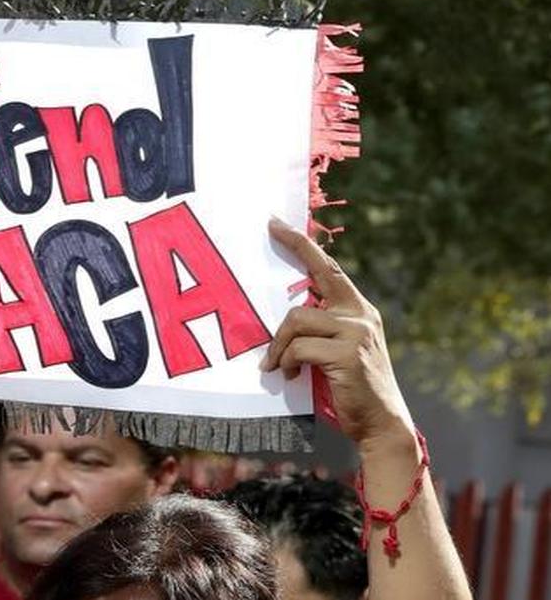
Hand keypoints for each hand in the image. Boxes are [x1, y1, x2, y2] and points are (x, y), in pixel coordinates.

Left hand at [260, 218, 412, 445]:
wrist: (381, 425)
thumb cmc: (351, 390)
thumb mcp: (336, 352)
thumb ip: (320, 331)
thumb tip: (284, 318)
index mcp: (359, 311)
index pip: (330, 269)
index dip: (304, 245)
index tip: (278, 224)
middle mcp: (361, 315)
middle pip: (319, 275)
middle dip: (294, 248)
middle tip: (268, 231)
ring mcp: (356, 332)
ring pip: (296, 318)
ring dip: (278, 344)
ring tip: (276, 365)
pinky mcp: (347, 354)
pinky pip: (299, 347)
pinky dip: (286, 361)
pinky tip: (290, 377)